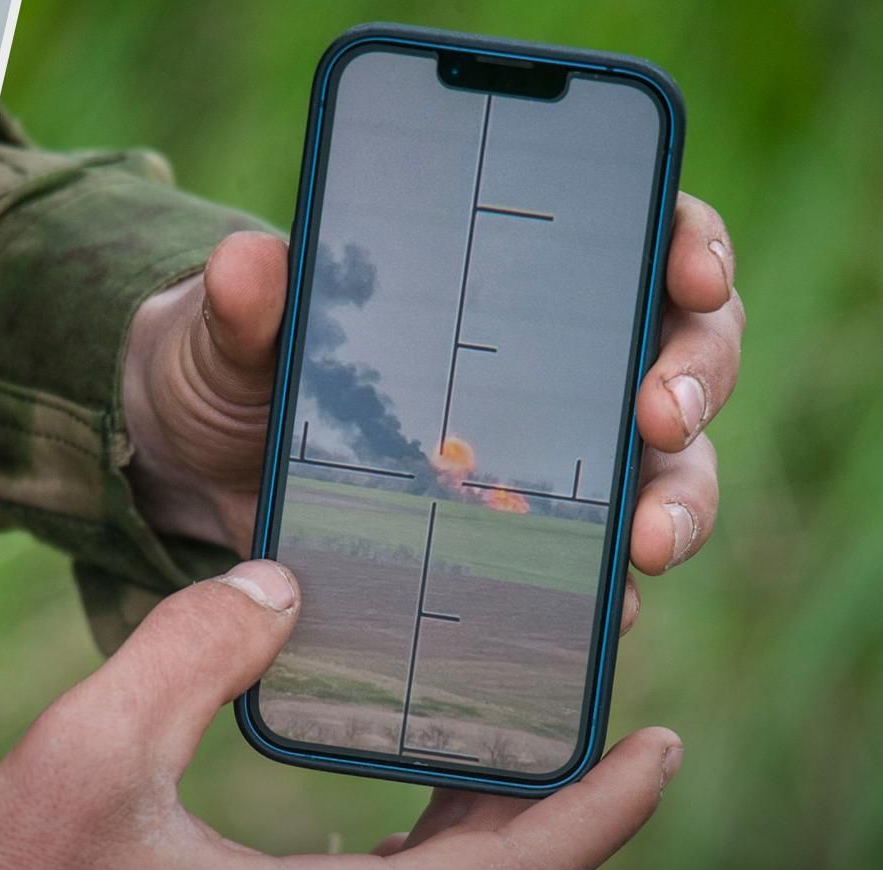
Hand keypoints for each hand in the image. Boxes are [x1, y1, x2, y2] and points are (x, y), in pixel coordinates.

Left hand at [121, 193, 743, 631]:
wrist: (198, 471)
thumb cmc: (232, 368)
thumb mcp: (227, 331)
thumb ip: (243, 301)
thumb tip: (249, 265)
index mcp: (510, 274)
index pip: (639, 232)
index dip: (688, 241)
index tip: (690, 270)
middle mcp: (558, 362)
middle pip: (684, 350)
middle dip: (694, 377)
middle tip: (659, 413)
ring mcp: (551, 458)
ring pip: (667, 468)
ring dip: (678, 502)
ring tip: (646, 541)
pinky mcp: (522, 546)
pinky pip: (596, 571)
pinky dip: (613, 595)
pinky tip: (605, 614)